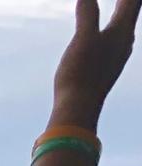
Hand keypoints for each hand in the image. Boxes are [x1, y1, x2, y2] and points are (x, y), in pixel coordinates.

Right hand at [51, 0, 141, 128]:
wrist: (78, 108)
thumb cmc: (81, 73)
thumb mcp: (83, 39)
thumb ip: (87, 14)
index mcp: (121, 32)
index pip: (131, 2)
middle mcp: (124, 42)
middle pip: (132, 13)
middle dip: (130, 2)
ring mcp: (117, 55)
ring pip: (126, 27)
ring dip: (125, 13)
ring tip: (125, 6)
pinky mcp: (107, 66)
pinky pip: (117, 39)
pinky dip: (115, 27)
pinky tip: (109, 35)